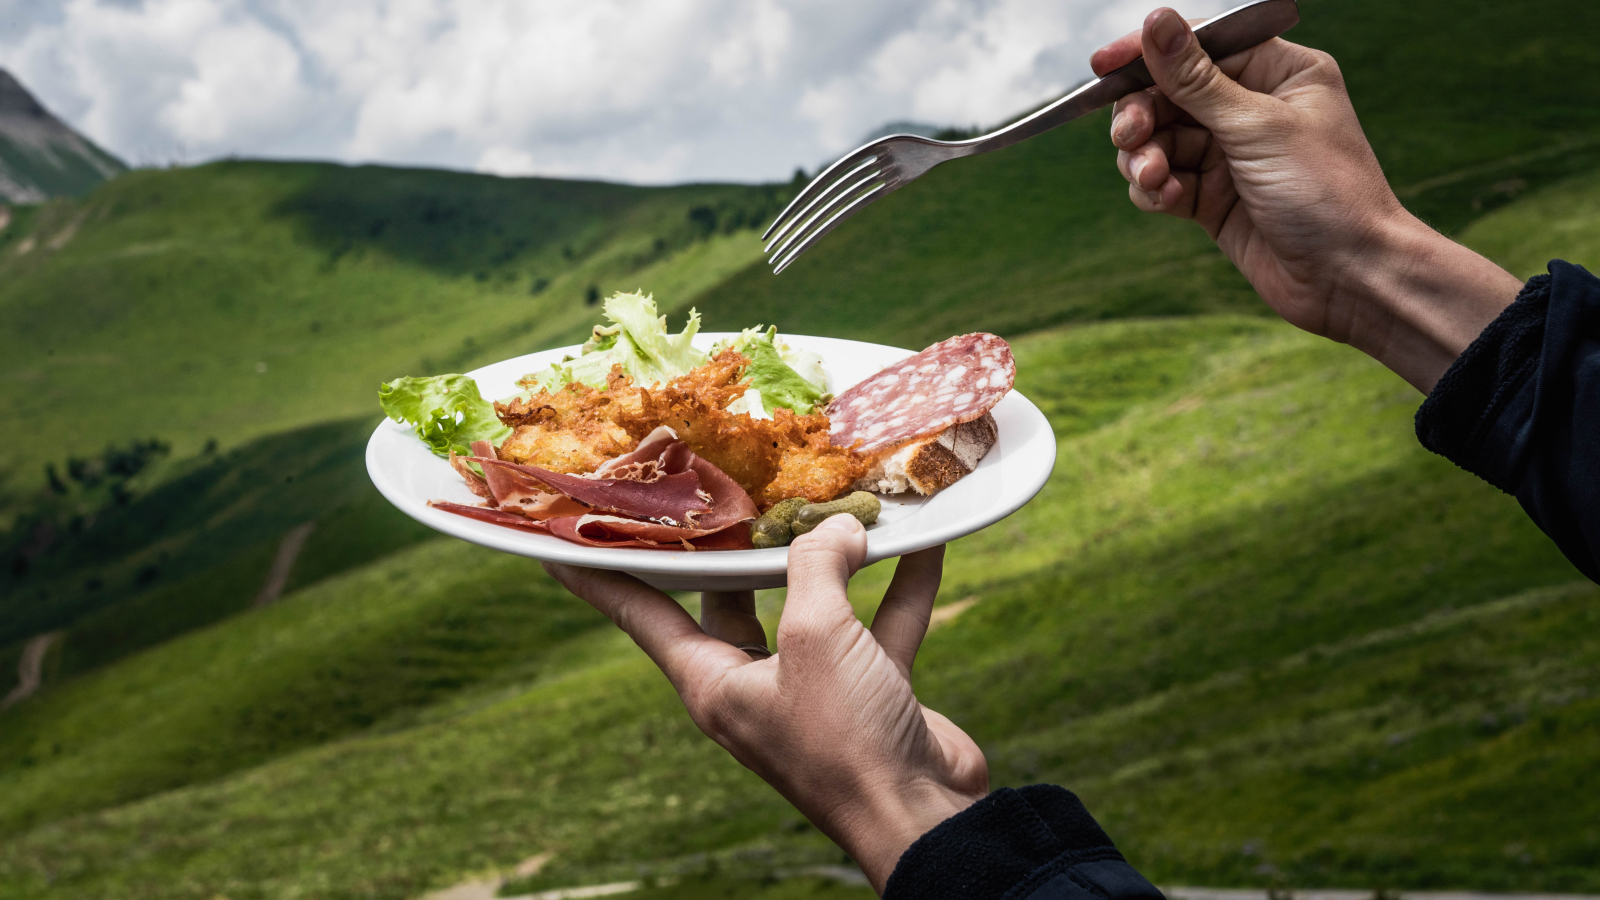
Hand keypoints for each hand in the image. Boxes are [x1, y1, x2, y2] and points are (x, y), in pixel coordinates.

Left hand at [543, 515, 987, 893]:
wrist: (922, 817)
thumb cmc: (845, 738)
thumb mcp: (816, 636)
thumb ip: (817, 568)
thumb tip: (837, 528)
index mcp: (713, 680)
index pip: (640, 612)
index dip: (599, 575)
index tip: (559, 541)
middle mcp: (755, 683)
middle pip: (731, 599)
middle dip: (738, 545)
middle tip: (729, 483)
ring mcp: (814, 688)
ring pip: (814, 606)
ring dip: (836, 560)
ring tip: (841, 502)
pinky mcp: (870, 690)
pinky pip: (879, 625)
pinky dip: (900, 587)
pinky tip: (923, 543)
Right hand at [1094, 8, 1523, 392]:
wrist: (1348, 277)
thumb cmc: (1327, 193)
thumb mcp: (1256, 127)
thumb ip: (1196, 80)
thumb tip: (1156, 21)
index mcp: (1278, 72)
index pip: (1201, 45)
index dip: (1150, 52)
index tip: (1103, 66)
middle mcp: (1251, 108)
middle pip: (1169, 93)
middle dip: (1142, 115)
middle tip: (1130, 137)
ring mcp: (1230, 154)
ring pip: (1159, 140)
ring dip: (1145, 157)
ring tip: (1154, 178)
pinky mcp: (1213, 197)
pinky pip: (1164, 181)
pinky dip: (1155, 190)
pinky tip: (1170, 201)